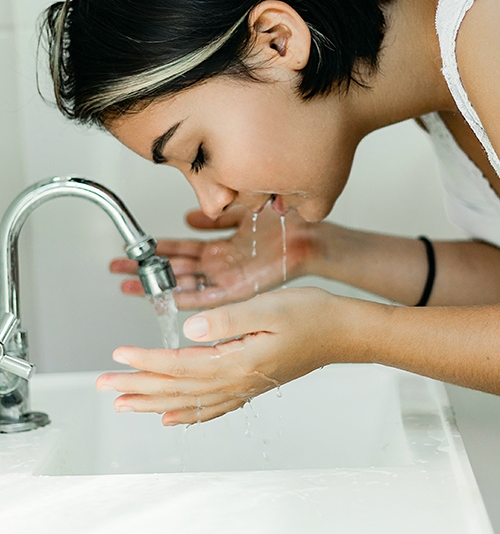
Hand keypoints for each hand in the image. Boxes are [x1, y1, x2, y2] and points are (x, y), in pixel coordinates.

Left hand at [96, 288, 375, 424]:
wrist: (342, 331)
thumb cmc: (311, 315)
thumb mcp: (268, 307)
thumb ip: (227, 320)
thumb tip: (189, 331)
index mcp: (237, 360)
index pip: (180, 365)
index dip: (146, 360)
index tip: (119, 354)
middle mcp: (237, 380)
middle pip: (177, 388)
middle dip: (138, 386)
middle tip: (105, 384)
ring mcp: (244, 386)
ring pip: (189, 401)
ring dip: (154, 402)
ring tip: (126, 403)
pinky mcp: (251, 384)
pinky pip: (213, 408)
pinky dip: (188, 415)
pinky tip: (173, 418)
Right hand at [110, 204, 322, 308]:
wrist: (309, 236)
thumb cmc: (281, 224)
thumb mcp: (240, 213)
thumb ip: (214, 217)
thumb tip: (189, 216)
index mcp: (219, 248)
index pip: (180, 250)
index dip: (155, 250)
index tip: (133, 250)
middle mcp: (219, 266)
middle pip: (175, 269)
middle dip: (146, 270)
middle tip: (117, 270)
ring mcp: (227, 279)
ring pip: (185, 285)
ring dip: (158, 286)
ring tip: (130, 285)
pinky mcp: (240, 290)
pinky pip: (209, 298)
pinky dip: (188, 299)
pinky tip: (168, 299)